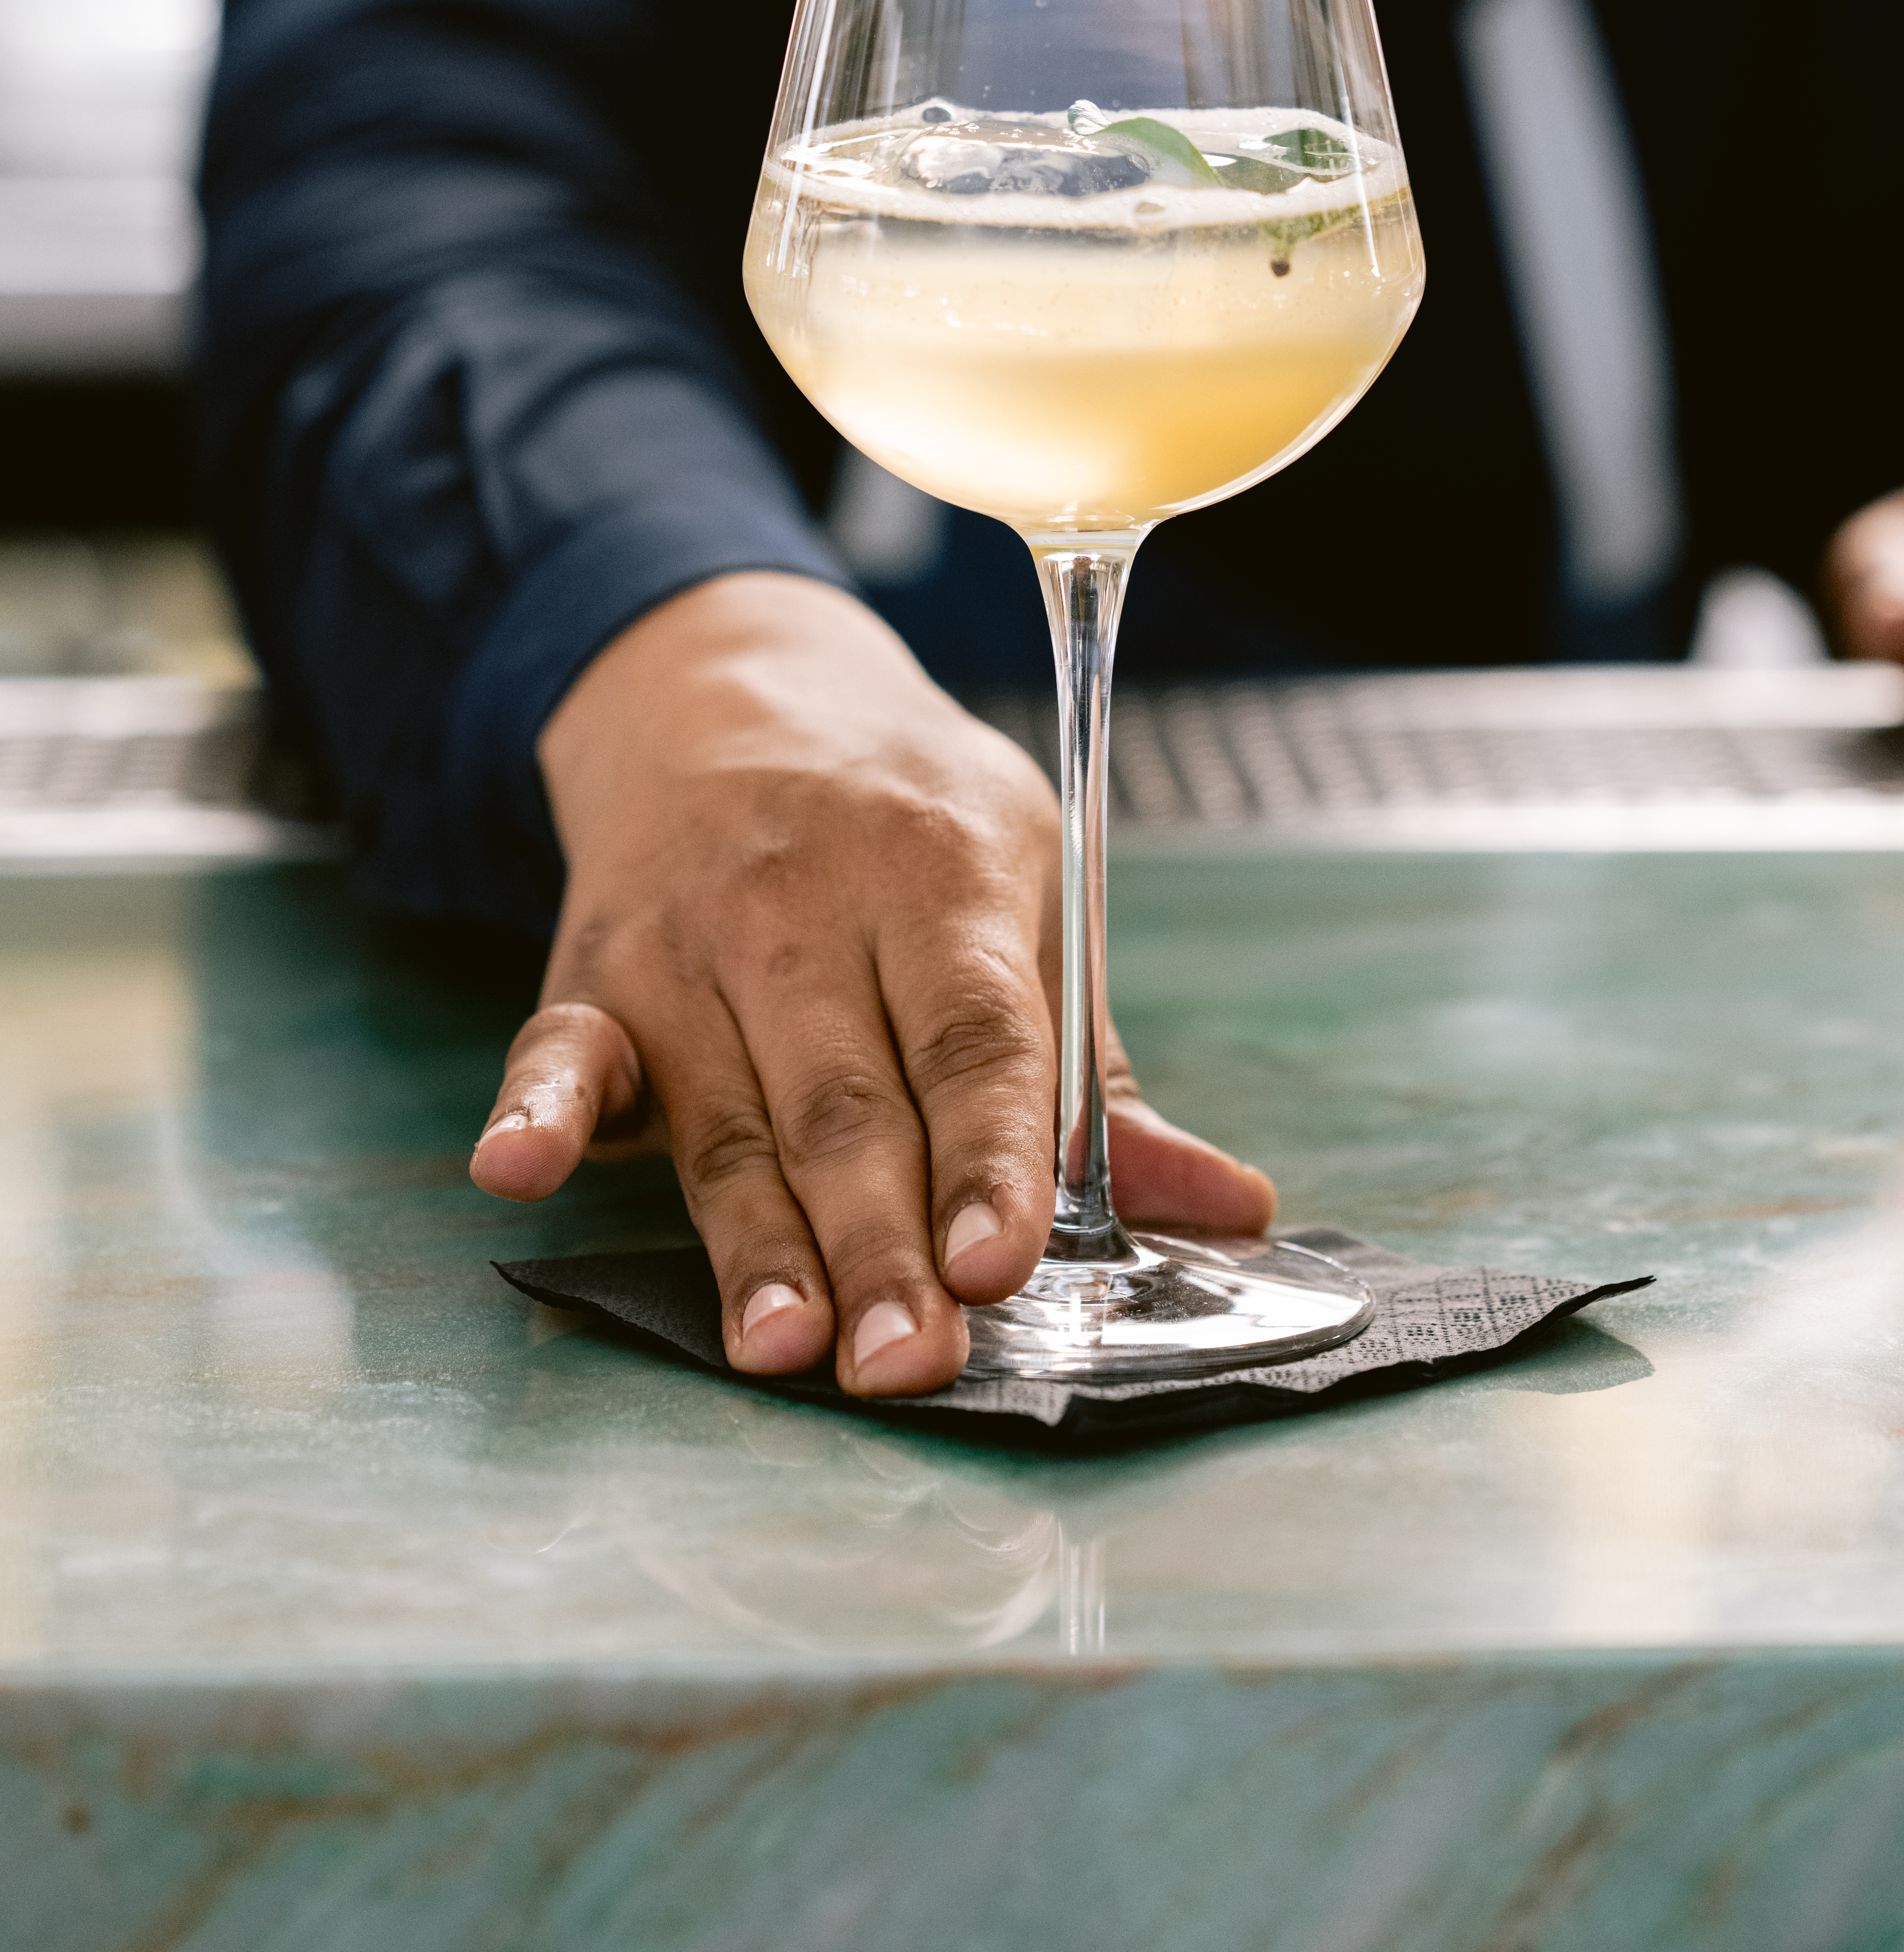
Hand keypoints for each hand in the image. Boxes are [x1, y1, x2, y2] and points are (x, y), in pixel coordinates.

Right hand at [468, 571, 1274, 1395]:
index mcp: (940, 876)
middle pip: (848, 1107)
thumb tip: (1230, 1208)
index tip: (1002, 1261)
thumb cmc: (909, 822)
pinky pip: (560, 1050)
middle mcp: (805, 907)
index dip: (991, 1156)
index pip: (974, 1038)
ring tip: (784, 1353)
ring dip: (752, 1245)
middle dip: (880, 1246)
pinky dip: (539, 1108)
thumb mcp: (1028, 897)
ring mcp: (688, 943)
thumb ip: (1096, 1076)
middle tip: (912, 1364)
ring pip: (727, 1123)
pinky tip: (520, 1168)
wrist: (734, 691)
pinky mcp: (595, 974)